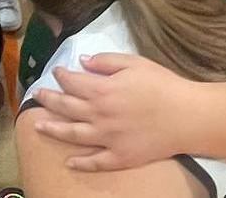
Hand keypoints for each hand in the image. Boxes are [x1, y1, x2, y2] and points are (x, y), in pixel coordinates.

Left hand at [31, 53, 196, 171]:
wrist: (188, 116)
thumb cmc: (162, 85)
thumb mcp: (134, 63)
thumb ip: (105, 61)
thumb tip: (82, 62)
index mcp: (102, 90)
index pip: (72, 82)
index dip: (61, 75)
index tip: (56, 72)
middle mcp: (99, 115)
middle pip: (66, 107)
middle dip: (48, 100)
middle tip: (38, 95)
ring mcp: (108, 138)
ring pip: (73, 135)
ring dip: (53, 130)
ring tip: (38, 126)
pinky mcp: (120, 157)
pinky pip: (96, 162)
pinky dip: (81, 163)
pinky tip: (69, 162)